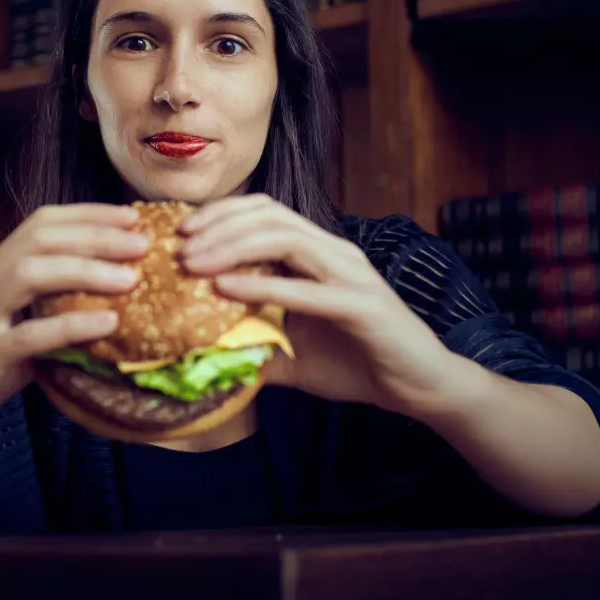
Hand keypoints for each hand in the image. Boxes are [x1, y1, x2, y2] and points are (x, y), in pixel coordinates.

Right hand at [0, 203, 147, 445]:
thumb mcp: (3, 328)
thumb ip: (41, 314)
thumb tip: (105, 309)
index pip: (38, 224)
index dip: (86, 215)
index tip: (128, 217)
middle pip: (39, 240)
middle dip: (95, 235)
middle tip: (142, 243)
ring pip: (30, 273)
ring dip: (86, 270)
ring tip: (131, 278)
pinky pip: (27, 335)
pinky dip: (70, 325)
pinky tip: (106, 323)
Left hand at [180, 195, 460, 417]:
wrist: (419, 387)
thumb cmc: (357, 363)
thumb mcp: (292, 351)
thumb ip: (253, 341)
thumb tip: (201, 351)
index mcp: (318, 252)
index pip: (265, 212)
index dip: (222, 214)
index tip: (182, 233)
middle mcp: (334, 252)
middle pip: (269, 216)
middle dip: (219, 226)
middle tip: (179, 248)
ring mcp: (351, 274)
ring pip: (286, 239)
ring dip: (233, 247)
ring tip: (194, 264)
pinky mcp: (362, 305)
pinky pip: (306, 288)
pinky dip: (263, 285)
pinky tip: (226, 288)